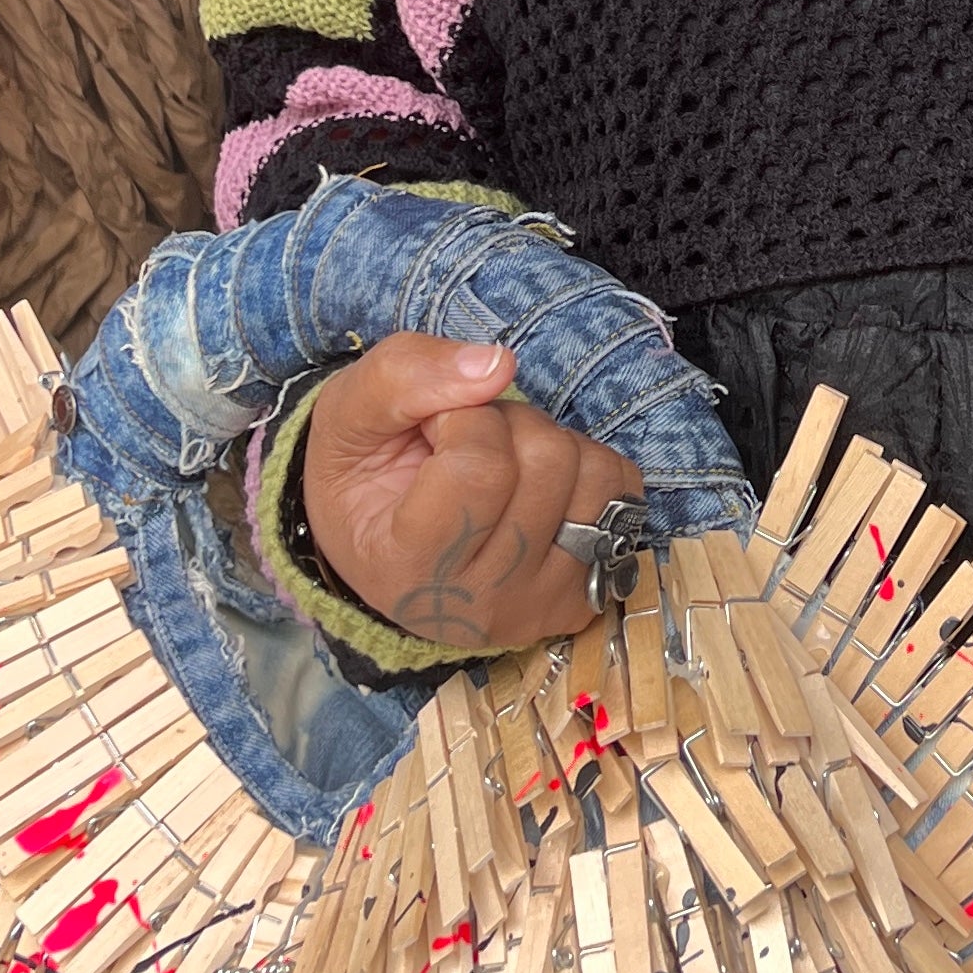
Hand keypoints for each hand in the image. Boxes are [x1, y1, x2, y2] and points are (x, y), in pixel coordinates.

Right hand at [299, 337, 642, 651]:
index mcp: (410, 570)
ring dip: (552, 443)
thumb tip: (499, 365)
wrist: (382, 542)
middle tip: (467, 445)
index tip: (432, 428)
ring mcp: (541, 607)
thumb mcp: (349, 413)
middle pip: (546, 464)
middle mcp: (481, 605)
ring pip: (594, 474)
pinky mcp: (584, 595)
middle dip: (509, 424)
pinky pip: (623, 494)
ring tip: (504, 465)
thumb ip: (406, 377)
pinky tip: (539, 486)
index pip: (478, 467)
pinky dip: (586, 466)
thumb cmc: (362, 476)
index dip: (463, 416)